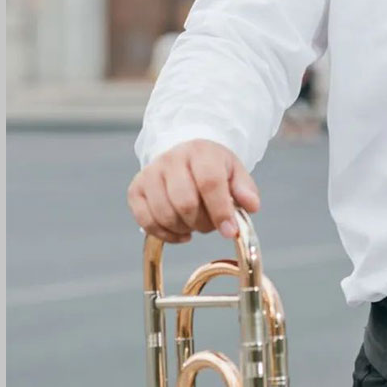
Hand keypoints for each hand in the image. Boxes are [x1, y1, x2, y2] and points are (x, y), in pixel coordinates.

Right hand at [127, 139, 260, 242]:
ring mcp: (150, 174)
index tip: (229, 231)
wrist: (184, 155)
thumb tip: (251, 206)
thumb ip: (245, 190)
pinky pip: (146, 222)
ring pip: (165, 215)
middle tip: (211, 224)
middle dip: (202, 223)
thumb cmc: (211, 167)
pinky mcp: (135, 190)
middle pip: (185, 202)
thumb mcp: (234, 172)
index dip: (220, 211)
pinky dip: (165, 234)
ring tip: (195, 223)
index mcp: (200, 152)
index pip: (209, 182)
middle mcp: (171, 159)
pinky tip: (180, 232)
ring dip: (185, 229)